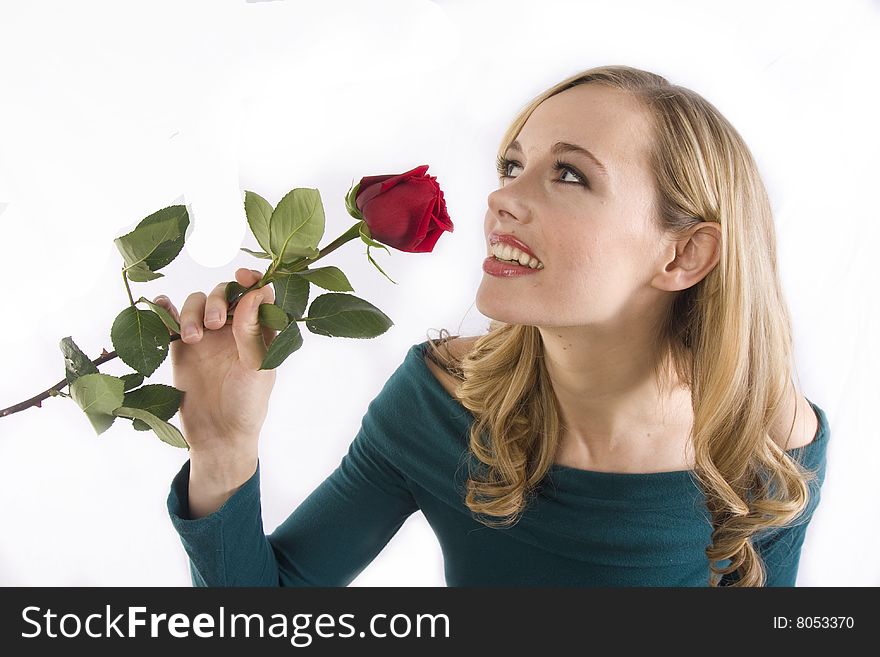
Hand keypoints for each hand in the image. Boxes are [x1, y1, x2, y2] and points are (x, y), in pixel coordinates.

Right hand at [153, 268, 277, 458]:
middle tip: (214, 324)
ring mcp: (206, 336)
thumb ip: (252, 331)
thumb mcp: (256, 367)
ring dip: (192, 312)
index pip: (258, 295)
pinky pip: (171, 319)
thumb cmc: (247, 404)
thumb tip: (255, 292)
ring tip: (193, 338)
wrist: (217, 435)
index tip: (242, 277)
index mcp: (259, 330)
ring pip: (196, 303)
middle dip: (217, 300)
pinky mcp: (181, 346)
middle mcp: (233, 328)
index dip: (251, 281)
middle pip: (223, 294)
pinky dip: (165, 309)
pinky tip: (161, 307)